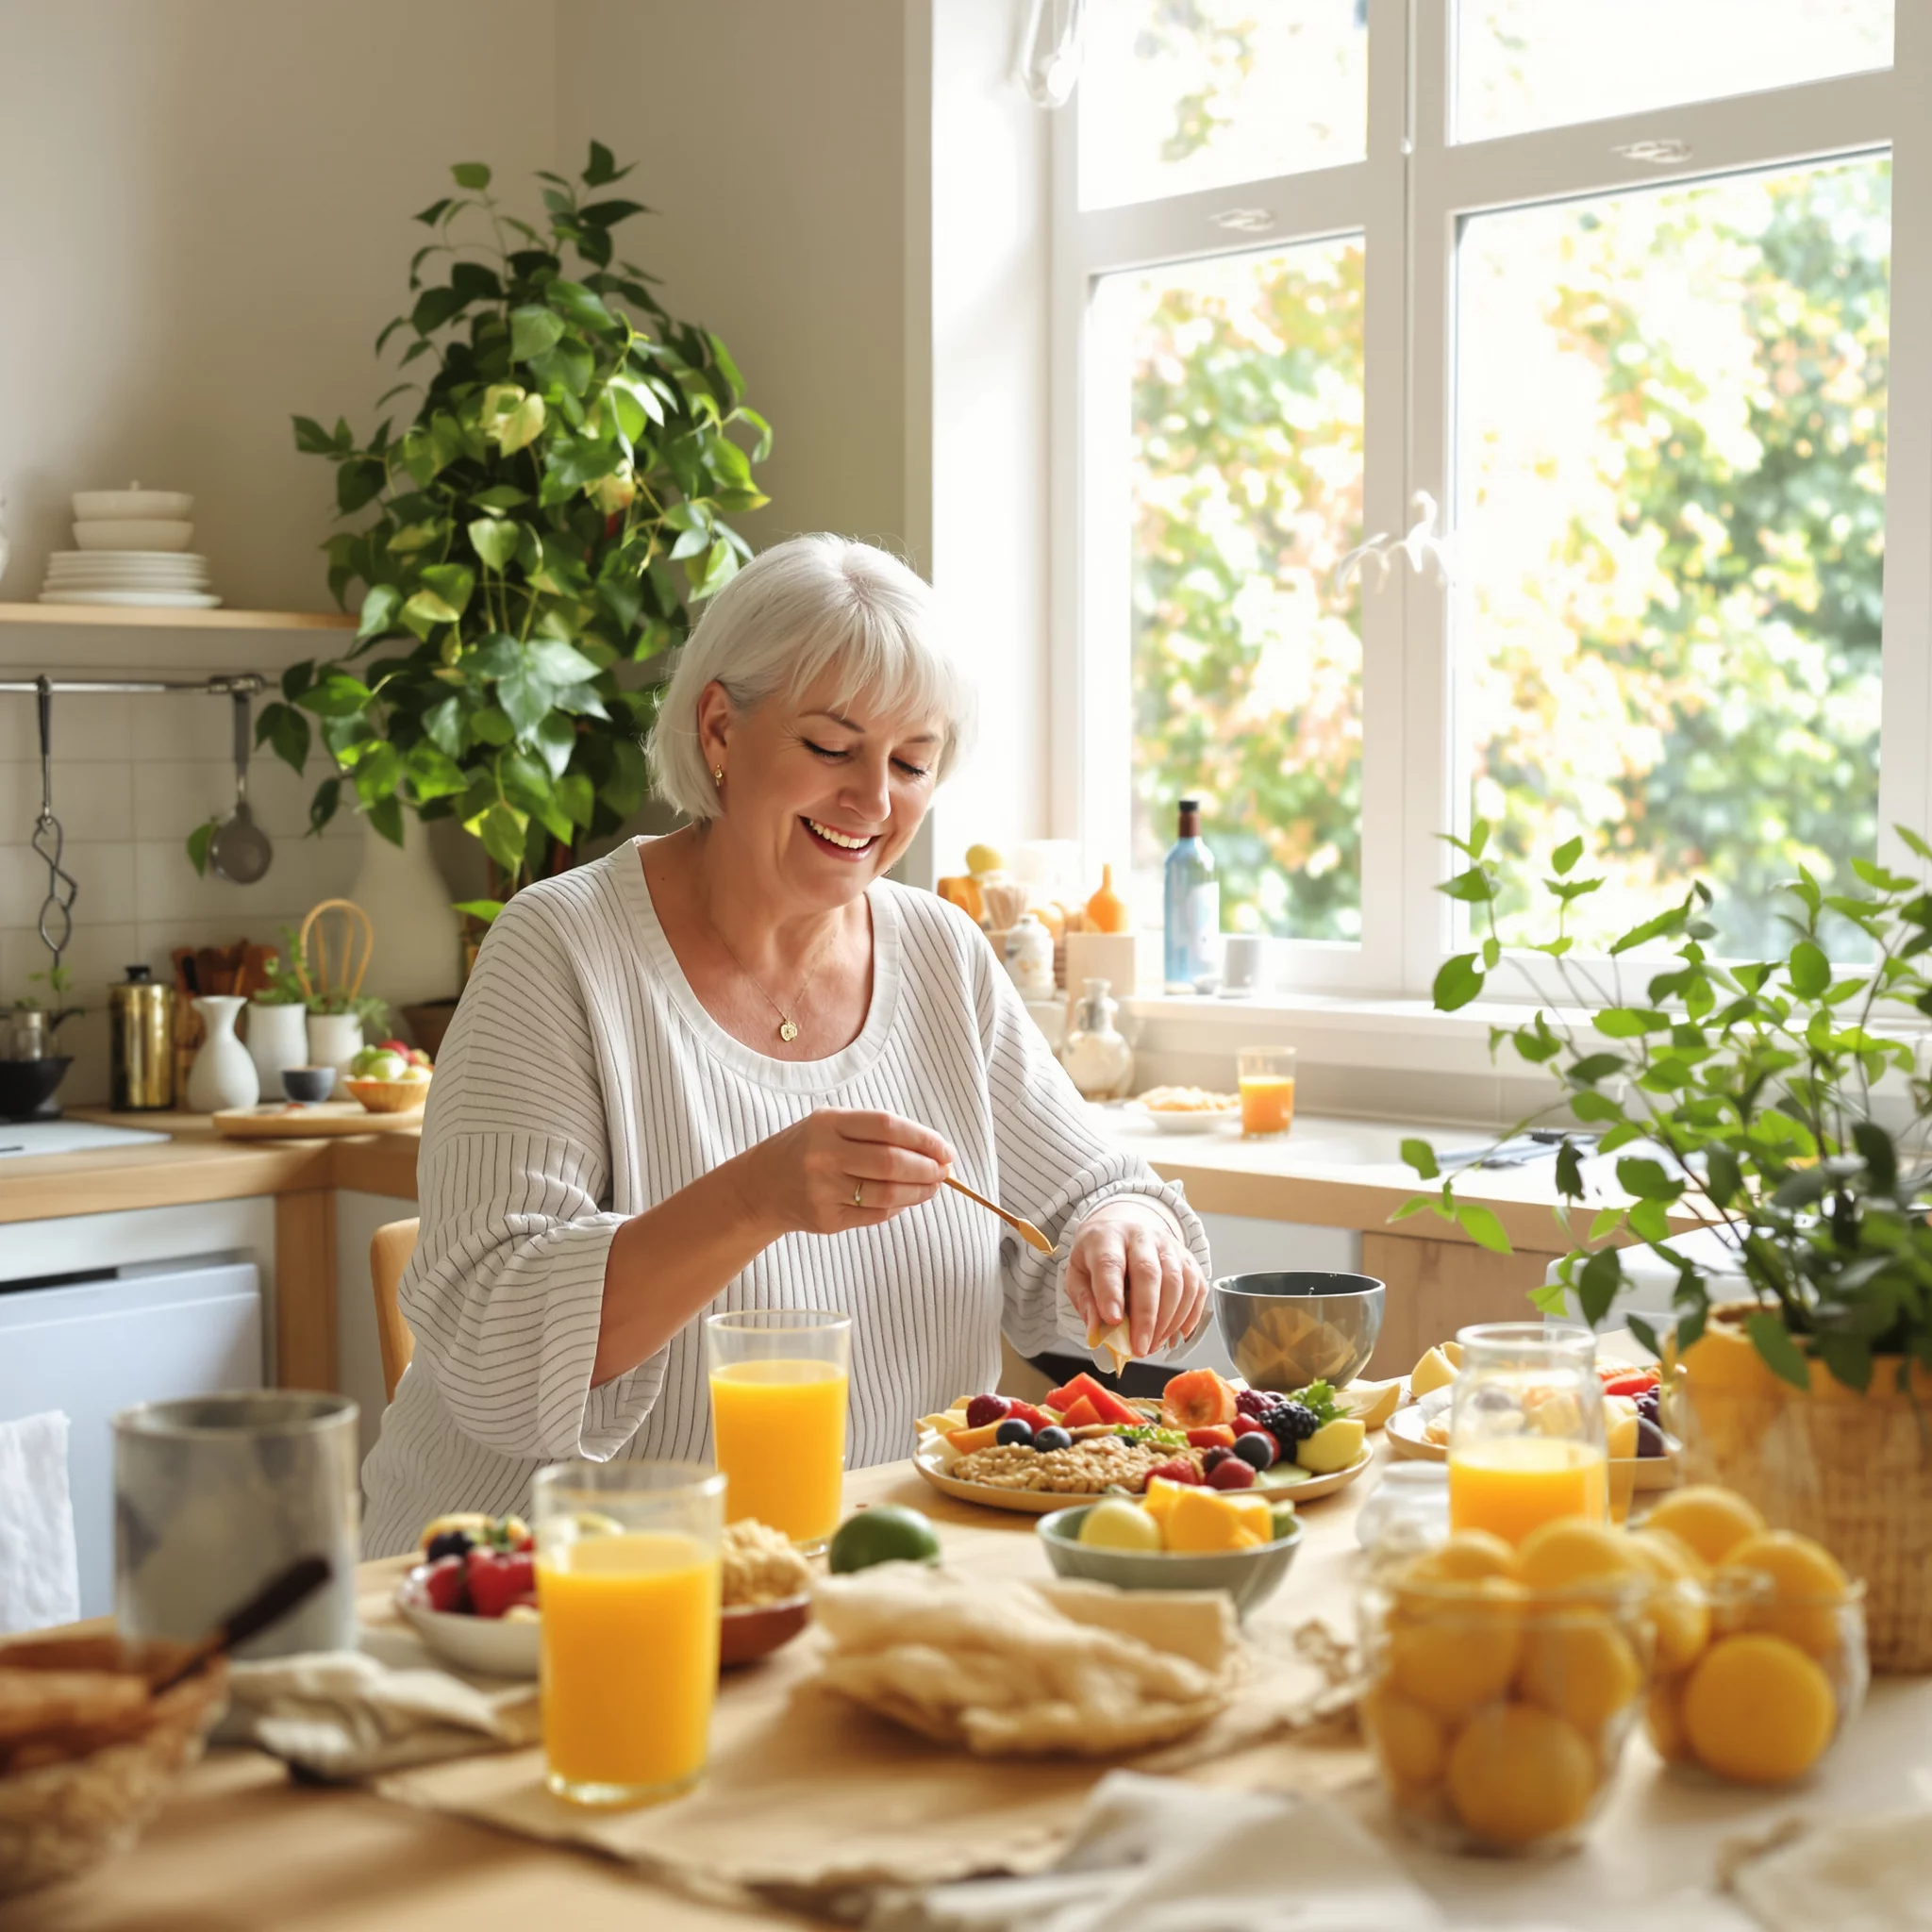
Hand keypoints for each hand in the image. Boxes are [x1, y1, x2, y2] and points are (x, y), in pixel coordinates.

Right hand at [736, 1108, 953, 1237]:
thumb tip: (934, 1152)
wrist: (760, 1186)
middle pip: (890, 1162)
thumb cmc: (809, 1149)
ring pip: (887, 1193)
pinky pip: (875, 1215)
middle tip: (944, 1171)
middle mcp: (822, 1155)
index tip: (945, 1149)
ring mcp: (822, 1190)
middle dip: (927, 1168)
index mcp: (828, 1123)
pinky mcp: (825, 1220)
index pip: (887, 1126)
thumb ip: (877, 1133)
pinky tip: (906, 1200)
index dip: (923, 1139)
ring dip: (919, 1192)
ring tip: (932, 1187)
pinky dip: (898, 1208)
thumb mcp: (832, 1126)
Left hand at [1063, 1201, 1207, 1357]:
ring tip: (1152, 1346)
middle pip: (1149, 1273)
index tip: (1112, 1321)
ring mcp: (1168, 1245)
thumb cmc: (1098, 1256)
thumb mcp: (1078, 1274)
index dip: (1111, 1293)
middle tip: (1140, 1349)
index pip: (1109, 1263)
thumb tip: (1098, 1332)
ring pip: (1177, 1282)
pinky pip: (1196, 1288)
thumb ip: (1085, 1301)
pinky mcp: (1188, 1258)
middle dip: (1146, 1316)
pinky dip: (1189, 1316)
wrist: (1124, 1228)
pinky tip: (1175, 1334)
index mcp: (1106, 1237)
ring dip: (1168, 1321)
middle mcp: (1140, 1236)